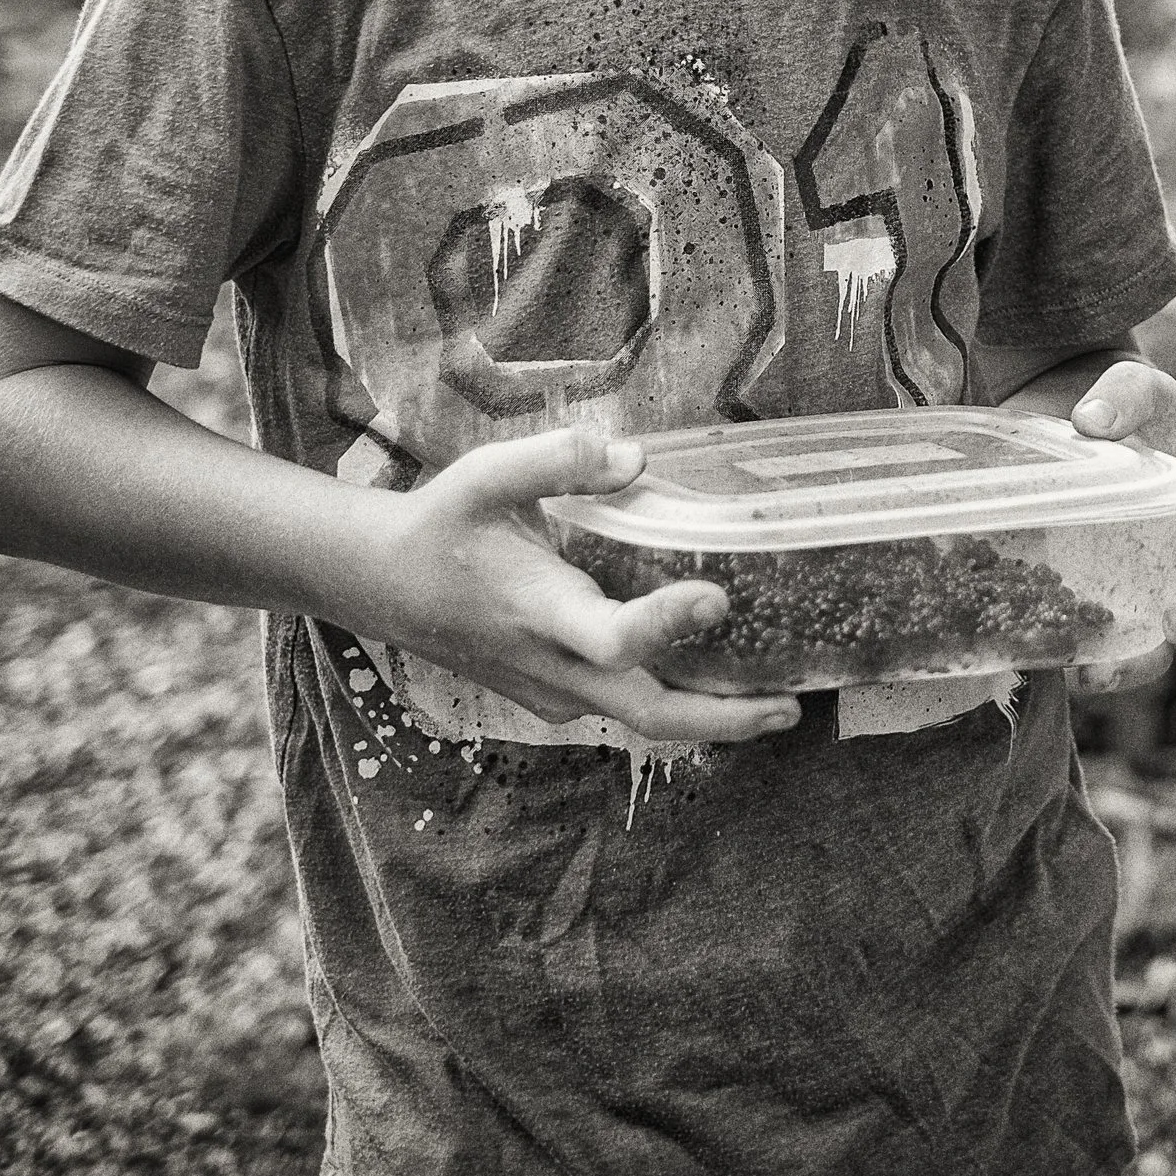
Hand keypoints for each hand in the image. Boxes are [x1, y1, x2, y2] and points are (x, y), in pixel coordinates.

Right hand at [372, 426, 800, 744]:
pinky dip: (677, 700)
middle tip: (790, 706)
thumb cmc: (442, 525)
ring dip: (709, 717)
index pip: (610, 638)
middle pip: (647, 712)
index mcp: (540, 611)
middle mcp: (552, 666)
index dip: (664, 625)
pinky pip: (624, 706)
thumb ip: (558, 459)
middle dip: (722, 718)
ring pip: (640, 717)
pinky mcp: (556, 695)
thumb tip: (635, 457)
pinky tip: (720, 675)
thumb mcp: (487, 475)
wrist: (385, 584)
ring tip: (779, 697)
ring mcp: (554, 691)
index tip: (716, 597)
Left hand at [1065, 358, 1175, 694]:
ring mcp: (1136, 578)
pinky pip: (1100, 641)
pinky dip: (1087, 660)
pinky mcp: (1091, 596)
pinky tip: (1061, 666)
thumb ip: (1122, 397)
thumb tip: (1092, 422)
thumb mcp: (1131, 384)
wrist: (1071, 412)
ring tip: (1106, 671)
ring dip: (1140, 660)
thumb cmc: (1118, 400)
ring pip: (1157, 638)